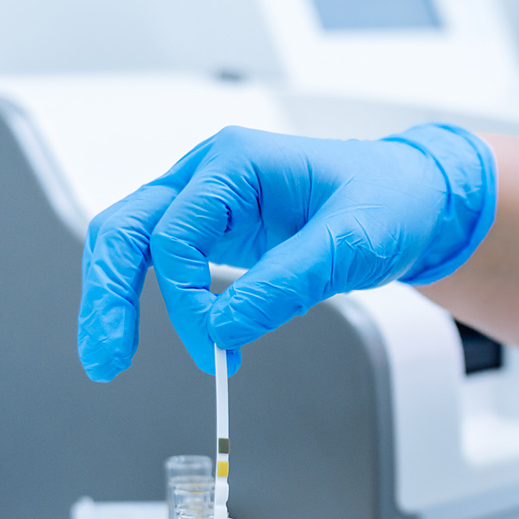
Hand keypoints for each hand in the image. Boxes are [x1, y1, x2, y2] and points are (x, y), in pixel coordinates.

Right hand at [78, 123, 495, 379]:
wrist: (411, 200)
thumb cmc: (387, 201)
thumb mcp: (349, 243)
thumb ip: (287, 284)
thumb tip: (225, 330)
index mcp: (235, 162)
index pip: (174, 231)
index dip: (184, 295)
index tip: (213, 342)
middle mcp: (209, 176)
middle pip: (126, 229)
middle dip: (108, 294)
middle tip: (107, 356)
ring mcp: (206, 204)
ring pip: (130, 244)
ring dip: (114, 299)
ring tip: (109, 357)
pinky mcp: (214, 233)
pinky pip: (163, 264)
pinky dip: (156, 302)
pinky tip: (173, 337)